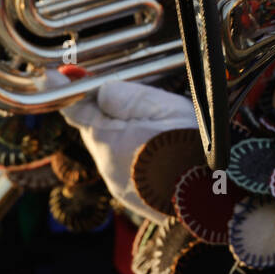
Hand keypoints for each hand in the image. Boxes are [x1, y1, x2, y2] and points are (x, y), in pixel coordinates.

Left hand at [60, 80, 198, 224]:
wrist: (213, 195)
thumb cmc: (191, 146)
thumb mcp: (162, 108)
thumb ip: (127, 96)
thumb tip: (101, 90)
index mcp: (106, 138)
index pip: (75, 109)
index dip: (71, 90)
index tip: (62, 73)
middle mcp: (106, 165)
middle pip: (98, 129)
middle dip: (110, 113)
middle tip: (136, 99)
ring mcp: (120, 186)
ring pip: (115, 150)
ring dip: (128, 136)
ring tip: (162, 129)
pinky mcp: (135, 200)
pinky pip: (129, 169)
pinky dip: (139, 156)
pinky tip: (164, 152)